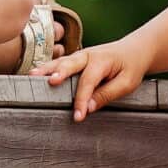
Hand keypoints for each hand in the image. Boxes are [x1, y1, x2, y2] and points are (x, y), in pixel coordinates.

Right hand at [34, 40, 150, 121]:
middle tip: (50, 82)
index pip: (88, 82)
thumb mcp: (127, 83)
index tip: (77, 117)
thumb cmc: (131, 67)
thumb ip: (107, 94)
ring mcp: (80, 56)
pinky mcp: (75, 60)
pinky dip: (48, 68)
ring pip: (61, 62)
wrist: (134, 50)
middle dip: (60, 73)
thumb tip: (88, 108)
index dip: (81, 100)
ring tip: (32, 75)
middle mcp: (88, 55)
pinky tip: (36, 74)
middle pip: (70, 64)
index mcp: (102, 61)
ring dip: (46, 69)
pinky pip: (60, 64)